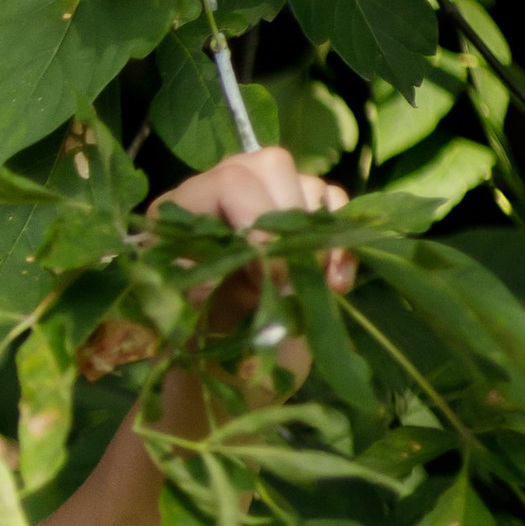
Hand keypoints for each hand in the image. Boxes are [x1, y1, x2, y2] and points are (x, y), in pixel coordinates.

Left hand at [163, 145, 354, 378]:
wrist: (221, 360)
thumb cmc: (198, 336)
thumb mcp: (198, 315)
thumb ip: (223, 286)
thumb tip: (270, 267)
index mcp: (183, 208)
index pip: (228, 182)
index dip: (256, 222)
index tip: (266, 273)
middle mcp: (225, 186)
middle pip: (272, 165)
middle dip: (287, 225)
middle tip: (284, 279)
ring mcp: (266, 195)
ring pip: (307, 182)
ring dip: (315, 236)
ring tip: (309, 283)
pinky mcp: (301, 212)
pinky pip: (334, 204)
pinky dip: (341, 243)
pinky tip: (335, 284)